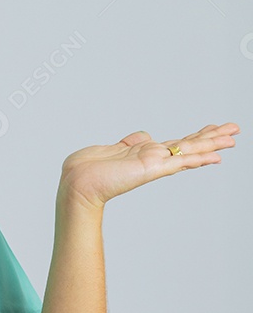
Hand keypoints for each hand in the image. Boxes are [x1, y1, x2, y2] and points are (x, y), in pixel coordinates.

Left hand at [57, 122, 239, 210]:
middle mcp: (153, 159)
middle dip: (212, 137)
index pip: (177, 143)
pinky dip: (198, 158)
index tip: (213, 128)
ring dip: (212, 144)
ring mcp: (154, 164)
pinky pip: (179, 162)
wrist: (77, 183)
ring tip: (233, 138)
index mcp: (145, 154)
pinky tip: (216, 157)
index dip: (196, 135)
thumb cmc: (87, 169)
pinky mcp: (151, 169)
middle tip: (235, 130)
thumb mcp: (112, 149)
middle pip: (189, 145)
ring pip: (189, 151)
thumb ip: (130, 142)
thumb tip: (144, 135)